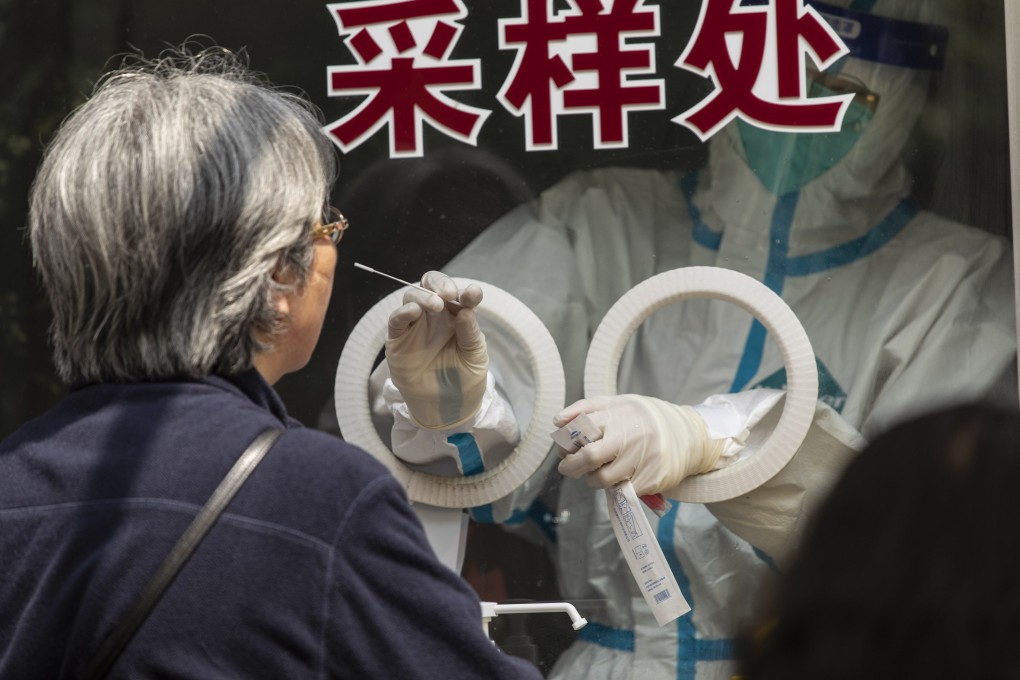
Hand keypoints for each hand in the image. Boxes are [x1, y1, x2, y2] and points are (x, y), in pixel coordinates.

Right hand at [385, 272, 487, 428]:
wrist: (449, 409)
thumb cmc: (464, 379)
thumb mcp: (474, 356)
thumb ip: (470, 333)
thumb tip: (466, 310)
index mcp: (456, 317)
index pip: (457, 294)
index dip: (465, 291)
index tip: (473, 295)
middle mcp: (434, 318)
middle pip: (430, 287)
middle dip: (440, 284)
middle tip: (450, 294)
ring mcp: (415, 327)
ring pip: (411, 298)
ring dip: (423, 296)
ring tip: (436, 305)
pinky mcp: (398, 342)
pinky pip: (396, 321)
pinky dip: (403, 312)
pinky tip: (414, 312)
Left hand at [554, 394, 724, 494]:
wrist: (690, 435)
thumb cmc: (645, 419)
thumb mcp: (618, 403)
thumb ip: (586, 408)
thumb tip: (557, 422)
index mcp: (620, 413)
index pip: (582, 430)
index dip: (566, 444)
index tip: (564, 450)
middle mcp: (632, 435)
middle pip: (589, 457)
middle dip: (571, 466)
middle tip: (568, 468)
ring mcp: (644, 458)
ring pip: (603, 479)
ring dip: (592, 479)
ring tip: (597, 472)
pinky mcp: (653, 478)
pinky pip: (622, 490)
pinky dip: (615, 487)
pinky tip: (619, 477)